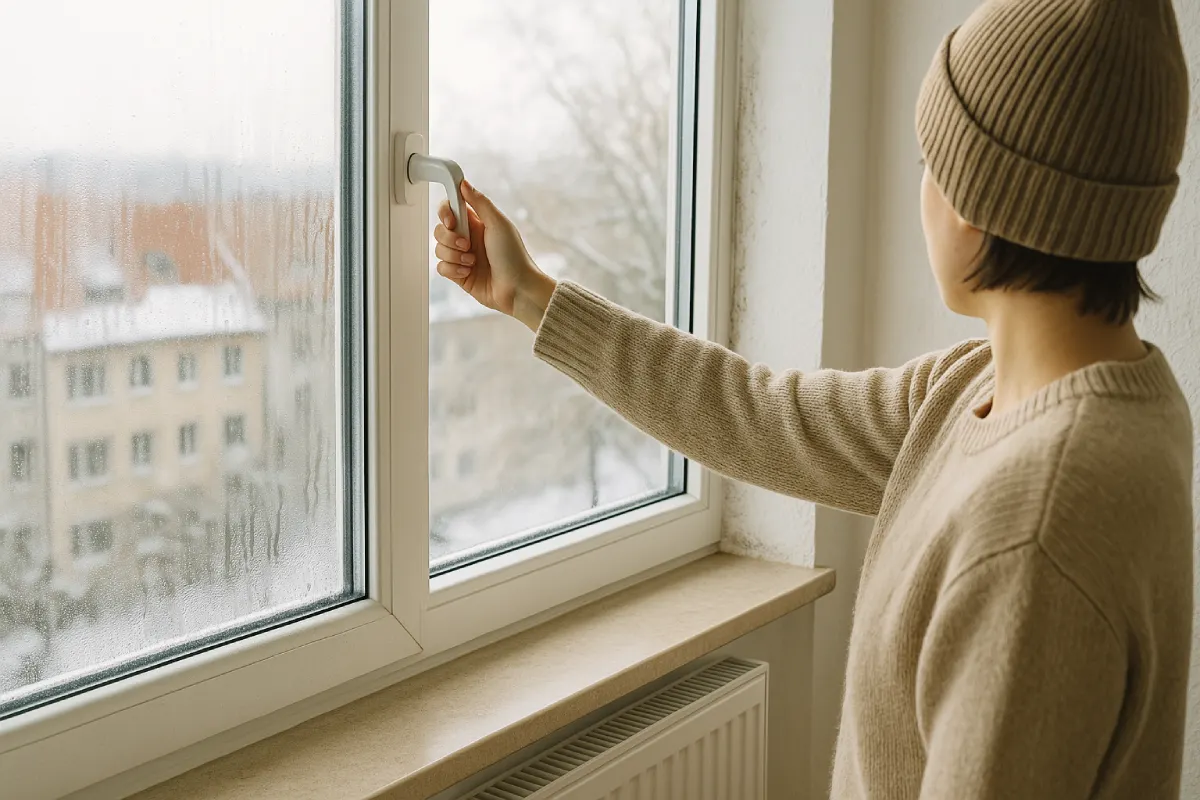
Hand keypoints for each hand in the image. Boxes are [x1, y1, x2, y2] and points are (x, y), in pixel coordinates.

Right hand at [434, 180, 556, 330]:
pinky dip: (453, 270)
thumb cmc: (514, 256)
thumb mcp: (499, 224)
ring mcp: (462, 257)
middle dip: (449, 238)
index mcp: (477, 223)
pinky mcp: (459, 274)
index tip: (452, 221)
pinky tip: (468, 272)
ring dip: (454, 256)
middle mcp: (468, 238)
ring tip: (472, 262)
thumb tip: (464, 183)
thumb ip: (480, 202)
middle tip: (467, 245)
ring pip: (439, 249)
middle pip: (440, 230)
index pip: (450, 209)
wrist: (517, 289)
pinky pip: (442, 267)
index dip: (445, 213)